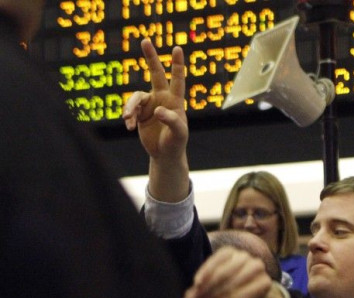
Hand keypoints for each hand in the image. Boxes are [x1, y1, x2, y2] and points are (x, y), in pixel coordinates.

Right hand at [122, 39, 188, 201]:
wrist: (165, 153)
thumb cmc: (176, 142)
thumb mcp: (179, 133)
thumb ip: (171, 121)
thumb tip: (158, 110)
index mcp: (175, 101)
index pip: (178, 79)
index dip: (177, 64)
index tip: (177, 48)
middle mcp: (162, 98)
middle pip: (156, 74)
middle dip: (151, 57)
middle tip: (145, 40)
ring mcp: (150, 104)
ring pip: (135, 97)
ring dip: (130, 107)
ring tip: (128, 119)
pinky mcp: (139, 113)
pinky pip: (130, 110)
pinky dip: (128, 117)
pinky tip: (129, 127)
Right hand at [183, 247, 277, 297]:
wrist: (247, 282)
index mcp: (264, 283)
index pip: (241, 296)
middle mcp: (257, 266)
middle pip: (230, 285)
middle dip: (209, 297)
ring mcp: (244, 256)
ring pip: (222, 273)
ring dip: (205, 287)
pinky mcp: (230, 251)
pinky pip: (216, 260)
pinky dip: (205, 271)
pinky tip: (196, 282)